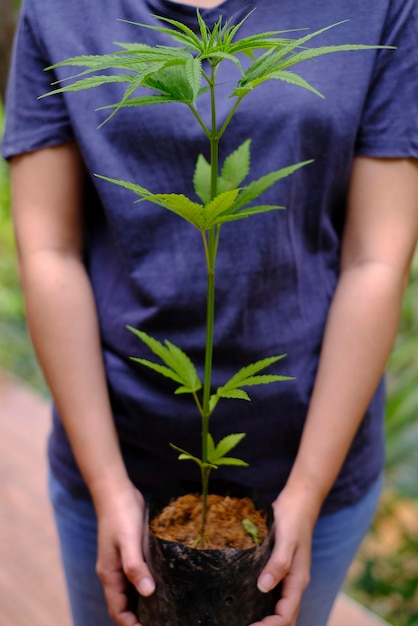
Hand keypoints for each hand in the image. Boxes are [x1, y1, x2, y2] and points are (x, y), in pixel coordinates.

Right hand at [95, 481, 154, 625]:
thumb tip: (147, 593)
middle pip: (125, 604)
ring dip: (144, 602)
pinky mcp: (131, 552)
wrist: (116, 491)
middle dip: (139, 617)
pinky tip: (163, 583)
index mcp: (110, 574)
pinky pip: (137, 575)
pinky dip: (147, 584)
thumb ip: (135, 566)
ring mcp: (121, 562)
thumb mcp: (129, 541)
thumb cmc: (120, 515)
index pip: (118, 610)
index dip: (131, 624)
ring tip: (167, 608)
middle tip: (164, 621)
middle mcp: (114, 572)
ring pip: (132, 591)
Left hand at [249, 488, 315, 625]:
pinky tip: (246, 602)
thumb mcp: (286, 539)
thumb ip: (278, 563)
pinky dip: (263, 605)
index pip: (286, 615)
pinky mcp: (280, 569)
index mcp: (298, 580)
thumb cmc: (293, 518)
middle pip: (284, 618)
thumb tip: (264, 587)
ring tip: (241, 620)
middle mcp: (294, 583)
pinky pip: (274, 595)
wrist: (298, 501)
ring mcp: (288, 577)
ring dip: (266, 620)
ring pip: (280, 609)